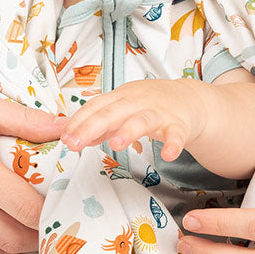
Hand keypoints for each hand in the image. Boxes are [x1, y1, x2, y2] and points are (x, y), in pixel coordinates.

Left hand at [61, 79, 207, 161]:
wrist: (191, 99)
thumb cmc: (151, 105)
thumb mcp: (123, 109)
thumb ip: (100, 124)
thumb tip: (73, 136)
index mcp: (120, 97)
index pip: (95, 106)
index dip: (78, 121)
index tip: (64, 138)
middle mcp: (137, 102)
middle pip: (111, 113)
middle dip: (91, 127)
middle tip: (73, 144)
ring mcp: (159, 112)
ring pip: (141, 120)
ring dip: (129, 131)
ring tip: (116, 145)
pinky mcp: (179, 124)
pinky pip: (176, 135)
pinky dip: (173, 144)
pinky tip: (168, 156)